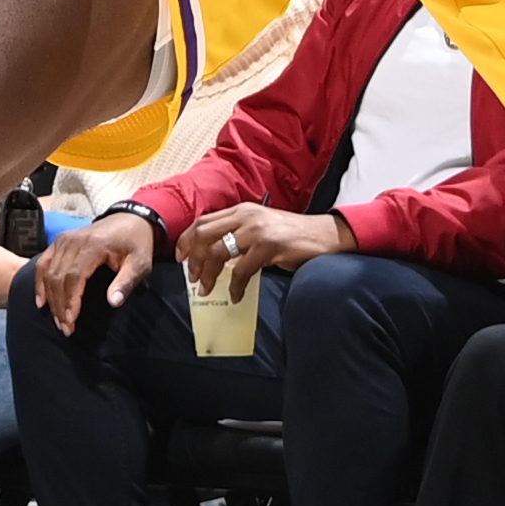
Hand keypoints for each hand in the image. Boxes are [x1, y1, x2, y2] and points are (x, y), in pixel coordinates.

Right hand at [37, 206, 162, 329]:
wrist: (131, 219)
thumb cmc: (136, 244)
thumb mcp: (140, 263)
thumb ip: (126, 282)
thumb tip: (113, 302)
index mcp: (93, 245)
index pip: (74, 276)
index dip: (71, 300)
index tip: (71, 321)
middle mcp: (73, 240)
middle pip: (58, 277)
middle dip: (60, 305)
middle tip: (65, 328)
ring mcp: (64, 240)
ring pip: (49, 272)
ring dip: (51, 299)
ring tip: (58, 320)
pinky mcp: (60, 241)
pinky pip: (44, 263)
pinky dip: (40, 282)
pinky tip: (41, 302)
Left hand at [180, 200, 352, 292]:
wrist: (324, 235)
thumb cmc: (292, 235)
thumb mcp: (261, 227)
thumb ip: (238, 234)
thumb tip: (214, 257)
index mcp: (241, 210)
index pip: (203, 221)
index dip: (187, 240)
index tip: (180, 258)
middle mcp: (246, 216)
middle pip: (204, 235)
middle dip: (193, 259)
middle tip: (192, 278)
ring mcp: (257, 230)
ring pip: (218, 252)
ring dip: (208, 274)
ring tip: (206, 289)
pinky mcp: (270, 246)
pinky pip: (242, 270)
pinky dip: (235, 286)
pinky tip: (235, 295)